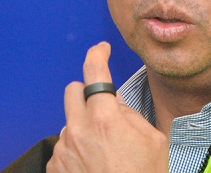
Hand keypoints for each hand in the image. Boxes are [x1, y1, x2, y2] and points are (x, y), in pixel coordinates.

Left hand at [47, 42, 168, 172]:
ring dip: (82, 126)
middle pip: (71, 91)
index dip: (98, 54)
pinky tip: (92, 164)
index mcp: (105, 119)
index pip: (95, 72)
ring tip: (102, 150)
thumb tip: (117, 106)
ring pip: (68, 121)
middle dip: (86, 92)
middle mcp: (78, 131)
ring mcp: (64, 150)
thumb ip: (131, 115)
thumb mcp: (154, 140)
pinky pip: (63, 146)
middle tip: (102, 106)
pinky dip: (76, 149)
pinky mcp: (55, 168)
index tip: (101, 49)